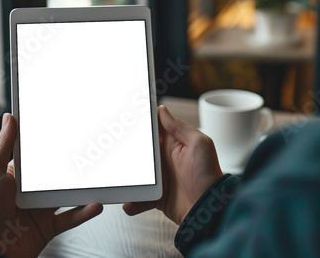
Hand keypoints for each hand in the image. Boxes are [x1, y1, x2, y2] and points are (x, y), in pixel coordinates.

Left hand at [0, 113, 102, 257]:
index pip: (38, 157)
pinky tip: (95, 204)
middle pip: (57, 175)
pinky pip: (72, 217)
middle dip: (73, 166)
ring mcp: (42, 209)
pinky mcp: (50, 226)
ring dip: (83, 188)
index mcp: (17, 176)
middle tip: (89, 152)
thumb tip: (9, 119)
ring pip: (68, 195)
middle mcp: (31, 192)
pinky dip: (85, 211)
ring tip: (97, 177)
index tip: (66, 131)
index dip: (51, 145)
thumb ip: (3, 145)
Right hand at [123, 106, 222, 224]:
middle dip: (125, 149)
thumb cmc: (208, 175)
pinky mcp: (155, 196)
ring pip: (135, 174)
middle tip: (111, 148)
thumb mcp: (199, 143)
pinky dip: (132, 200)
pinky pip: (139, 197)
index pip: (154, 128)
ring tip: (116, 179)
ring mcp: (158, 178)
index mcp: (174, 143)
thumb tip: (163, 110)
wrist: (208, 209)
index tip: (125, 118)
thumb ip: (180, 127)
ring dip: (125, 177)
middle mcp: (164, 159)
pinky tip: (128, 202)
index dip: (140, 123)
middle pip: (139, 150)